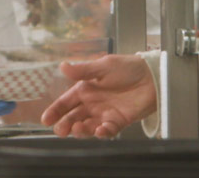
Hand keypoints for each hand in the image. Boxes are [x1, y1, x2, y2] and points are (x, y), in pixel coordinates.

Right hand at [40, 55, 156, 137]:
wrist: (153, 76)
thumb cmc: (127, 68)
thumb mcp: (103, 66)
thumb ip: (83, 70)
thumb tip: (62, 66)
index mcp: (85, 89)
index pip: (65, 102)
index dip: (55, 111)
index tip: (46, 120)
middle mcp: (92, 104)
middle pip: (74, 117)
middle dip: (65, 125)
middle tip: (60, 131)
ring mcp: (105, 114)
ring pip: (88, 126)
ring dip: (81, 130)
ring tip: (77, 129)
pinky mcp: (119, 121)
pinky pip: (108, 131)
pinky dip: (103, 133)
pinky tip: (100, 131)